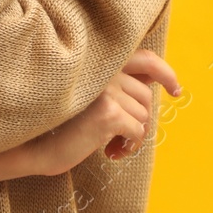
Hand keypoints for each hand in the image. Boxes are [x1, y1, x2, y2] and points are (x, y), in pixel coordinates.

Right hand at [32, 48, 183, 175]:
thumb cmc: (63, 124)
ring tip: (109, 146)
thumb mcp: (92, 98)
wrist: (37, 146)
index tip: (176, 90)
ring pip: (143, 116)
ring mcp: (108, 90)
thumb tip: (155, 86)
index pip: (146, 59)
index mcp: (102, 64)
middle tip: (125, 138)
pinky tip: (110, 153)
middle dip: (141, 119)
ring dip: (132, 136)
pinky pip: (138, 132)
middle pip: (145, 96)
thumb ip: (119, 86)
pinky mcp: (109, 112)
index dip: (166, 73)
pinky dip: (129, 146)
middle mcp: (105, 71)